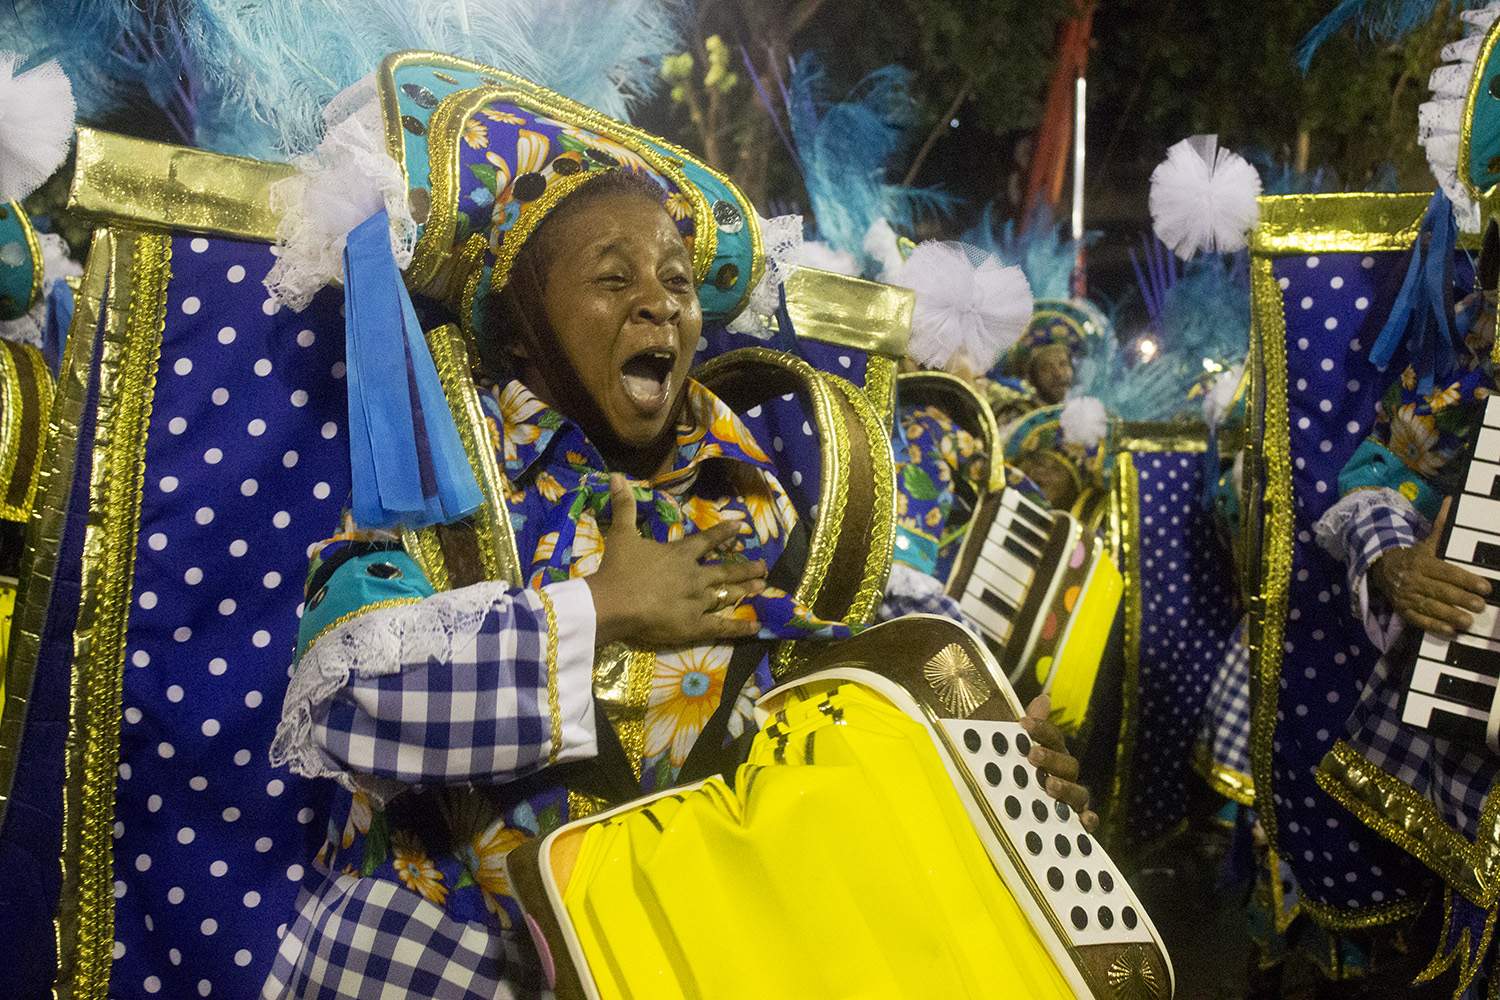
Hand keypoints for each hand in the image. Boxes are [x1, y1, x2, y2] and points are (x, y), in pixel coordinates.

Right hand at [585, 475, 767, 648]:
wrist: (613, 603)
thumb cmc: (618, 569)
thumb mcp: (621, 534)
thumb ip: (624, 506)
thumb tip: (616, 475)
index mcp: (680, 554)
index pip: (707, 540)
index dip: (724, 533)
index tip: (740, 527)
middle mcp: (694, 576)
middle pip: (724, 571)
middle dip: (745, 568)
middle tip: (764, 567)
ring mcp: (697, 602)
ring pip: (726, 595)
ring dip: (744, 590)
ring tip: (761, 587)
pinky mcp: (694, 625)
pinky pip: (721, 626)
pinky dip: (739, 628)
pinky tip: (756, 626)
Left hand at [1018, 694, 1098, 832]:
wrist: (1003, 809)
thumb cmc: (1012, 772)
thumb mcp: (1012, 748)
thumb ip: (1026, 728)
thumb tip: (1044, 698)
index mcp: (1052, 754)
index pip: (1053, 737)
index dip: (1040, 729)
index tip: (1023, 722)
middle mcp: (1065, 775)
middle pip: (1068, 764)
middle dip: (1051, 758)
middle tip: (1032, 756)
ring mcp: (1071, 799)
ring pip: (1078, 792)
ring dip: (1066, 787)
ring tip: (1049, 785)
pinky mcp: (1073, 823)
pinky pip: (1086, 821)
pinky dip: (1089, 820)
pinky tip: (1084, 820)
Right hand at [1369, 497, 1490, 635]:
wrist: (1381, 570)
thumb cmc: (1414, 557)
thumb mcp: (1426, 542)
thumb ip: (1441, 526)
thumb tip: (1452, 500)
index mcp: (1422, 562)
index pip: (1447, 571)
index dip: (1466, 580)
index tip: (1485, 587)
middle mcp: (1414, 580)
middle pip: (1441, 591)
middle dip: (1461, 599)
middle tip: (1480, 605)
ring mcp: (1407, 597)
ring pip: (1431, 607)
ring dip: (1450, 615)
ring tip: (1469, 621)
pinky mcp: (1403, 612)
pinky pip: (1419, 620)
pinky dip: (1434, 626)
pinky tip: (1450, 631)